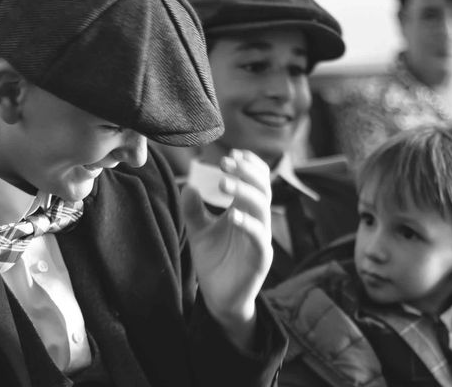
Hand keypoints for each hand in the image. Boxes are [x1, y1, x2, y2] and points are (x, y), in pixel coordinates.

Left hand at [181, 150, 272, 347]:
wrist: (219, 298)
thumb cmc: (213, 261)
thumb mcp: (198, 231)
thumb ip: (193, 210)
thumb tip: (188, 186)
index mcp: (245, 210)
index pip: (255, 180)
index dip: (248, 164)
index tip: (231, 153)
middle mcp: (257, 220)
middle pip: (261, 188)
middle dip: (246, 172)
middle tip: (226, 162)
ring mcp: (261, 238)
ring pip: (262, 208)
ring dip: (244, 192)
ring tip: (224, 183)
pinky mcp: (261, 258)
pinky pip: (259, 237)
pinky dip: (248, 224)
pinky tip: (234, 215)